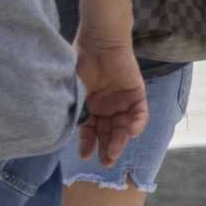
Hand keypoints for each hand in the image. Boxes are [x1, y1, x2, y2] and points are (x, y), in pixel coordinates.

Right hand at [74, 36, 148, 163]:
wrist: (99, 42)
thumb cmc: (79, 62)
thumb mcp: (72, 89)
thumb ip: (74, 107)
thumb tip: (66, 129)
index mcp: (90, 106)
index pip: (90, 130)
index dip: (87, 143)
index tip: (84, 155)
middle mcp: (107, 107)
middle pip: (109, 132)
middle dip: (107, 148)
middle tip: (105, 163)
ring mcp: (122, 102)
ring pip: (124, 127)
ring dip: (121, 140)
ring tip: (115, 151)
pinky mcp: (137, 95)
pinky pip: (140, 114)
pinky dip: (137, 124)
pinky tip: (131, 131)